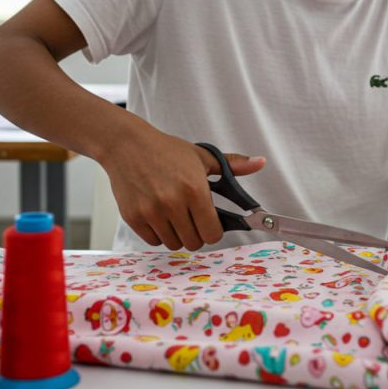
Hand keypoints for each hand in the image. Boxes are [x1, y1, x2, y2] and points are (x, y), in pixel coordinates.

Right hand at [100, 127, 264, 250]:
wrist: (127, 145)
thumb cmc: (166, 150)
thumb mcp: (202, 156)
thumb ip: (233, 165)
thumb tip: (260, 163)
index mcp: (194, 190)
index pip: (212, 233)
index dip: (213, 230)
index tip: (210, 222)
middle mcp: (173, 204)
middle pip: (194, 243)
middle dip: (196, 233)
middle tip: (191, 217)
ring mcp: (152, 212)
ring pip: (173, 244)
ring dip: (177, 234)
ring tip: (174, 214)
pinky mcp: (134, 218)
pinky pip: (153, 241)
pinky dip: (158, 233)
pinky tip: (158, 215)